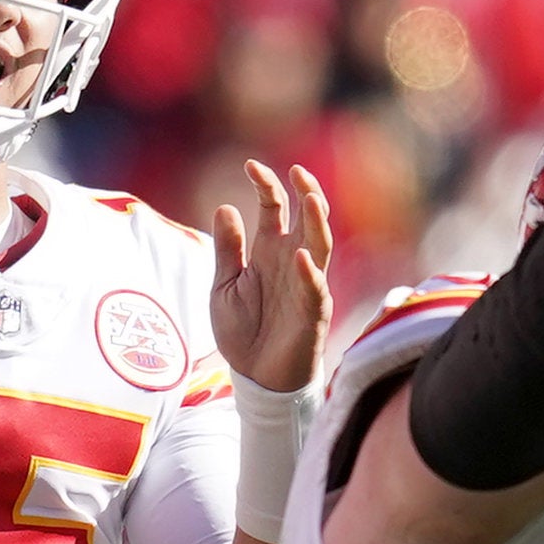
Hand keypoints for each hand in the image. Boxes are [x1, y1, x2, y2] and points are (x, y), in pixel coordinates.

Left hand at [204, 160, 331, 394]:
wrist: (255, 378)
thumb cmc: (243, 332)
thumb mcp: (223, 286)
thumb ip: (227, 250)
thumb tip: (225, 206)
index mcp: (269, 250)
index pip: (274, 207)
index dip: (266, 184)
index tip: (250, 165)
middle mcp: (292, 261)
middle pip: (306, 217)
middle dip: (305, 192)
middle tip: (297, 171)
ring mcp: (306, 284)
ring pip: (320, 244)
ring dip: (317, 222)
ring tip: (309, 199)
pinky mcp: (313, 312)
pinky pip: (315, 288)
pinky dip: (309, 272)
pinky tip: (300, 256)